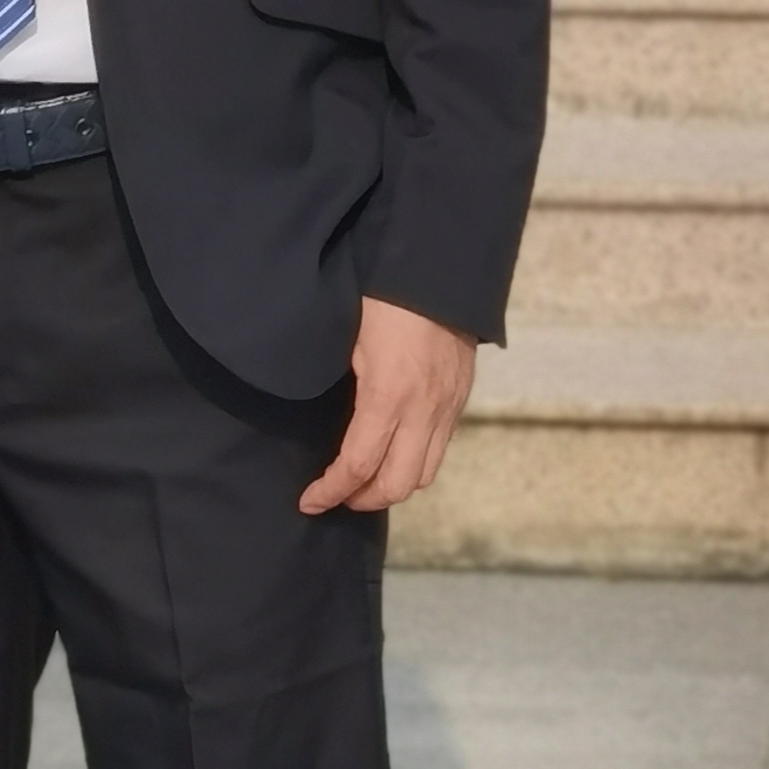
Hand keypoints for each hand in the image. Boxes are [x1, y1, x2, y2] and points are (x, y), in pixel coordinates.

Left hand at [299, 296, 476, 515]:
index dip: (331, 491)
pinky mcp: (460, 398)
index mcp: (388, 395)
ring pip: (424, 473)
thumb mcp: (349, 338)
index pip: (358, 465)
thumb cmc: (384, 295)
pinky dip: (414, 462)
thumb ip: (345, 385)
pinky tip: (394, 452)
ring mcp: (447, 406)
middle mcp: (423, 410)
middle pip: (397, 484)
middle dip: (362, 499)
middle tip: (336, 495)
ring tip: (364, 482)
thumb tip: (325, 416)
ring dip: (392, 486)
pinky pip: (439, 448)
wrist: (440, 267)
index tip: (309, 500)